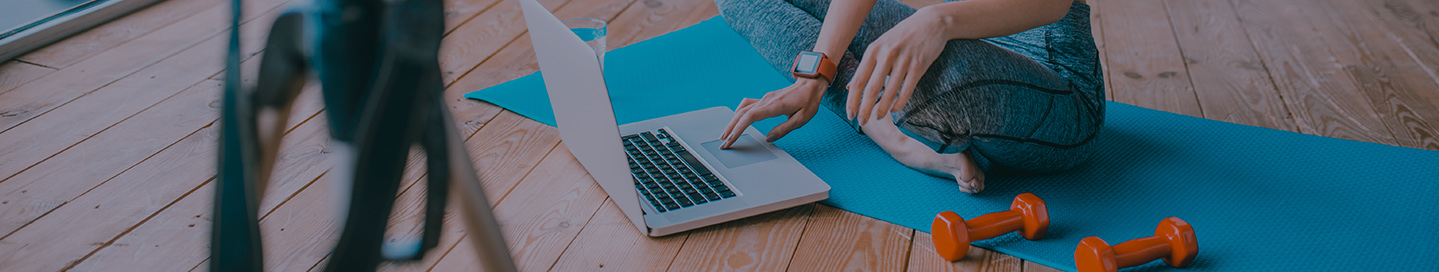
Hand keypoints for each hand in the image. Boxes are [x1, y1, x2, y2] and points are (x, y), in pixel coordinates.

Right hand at [719, 77, 827, 148]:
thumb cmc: (808, 101)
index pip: (750, 118)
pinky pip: (747, 105)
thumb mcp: (801, 119)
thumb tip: (768, 138)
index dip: (738, 129)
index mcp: (774, 106)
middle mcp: (766, 101)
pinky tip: (736, 120)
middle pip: (741, 114)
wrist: (810, 83)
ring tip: (726, 134)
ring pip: (742, 109)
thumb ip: (784, 129)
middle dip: (730, 129)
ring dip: (732, 122)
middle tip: (723, 142)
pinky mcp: (765, 99)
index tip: (730, 140)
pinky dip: (739, 113)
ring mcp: (764, 98)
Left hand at [847, 8, 948, 124]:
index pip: (858, 80)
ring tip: (878, 117)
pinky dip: (899, 103)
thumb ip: (867, 66)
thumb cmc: (902, 37)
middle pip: (871, 89)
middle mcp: (886, 55)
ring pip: (889, 92)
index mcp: (873, 50)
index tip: (850, 114)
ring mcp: (903, 60)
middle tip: (862, 122)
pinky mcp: (918, 65)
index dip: (852, 100)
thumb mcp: (880, 46)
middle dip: (865, 109)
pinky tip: (895, 109)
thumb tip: (850, 86)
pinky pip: (907, 90)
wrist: (930, 23)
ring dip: (882, 109)